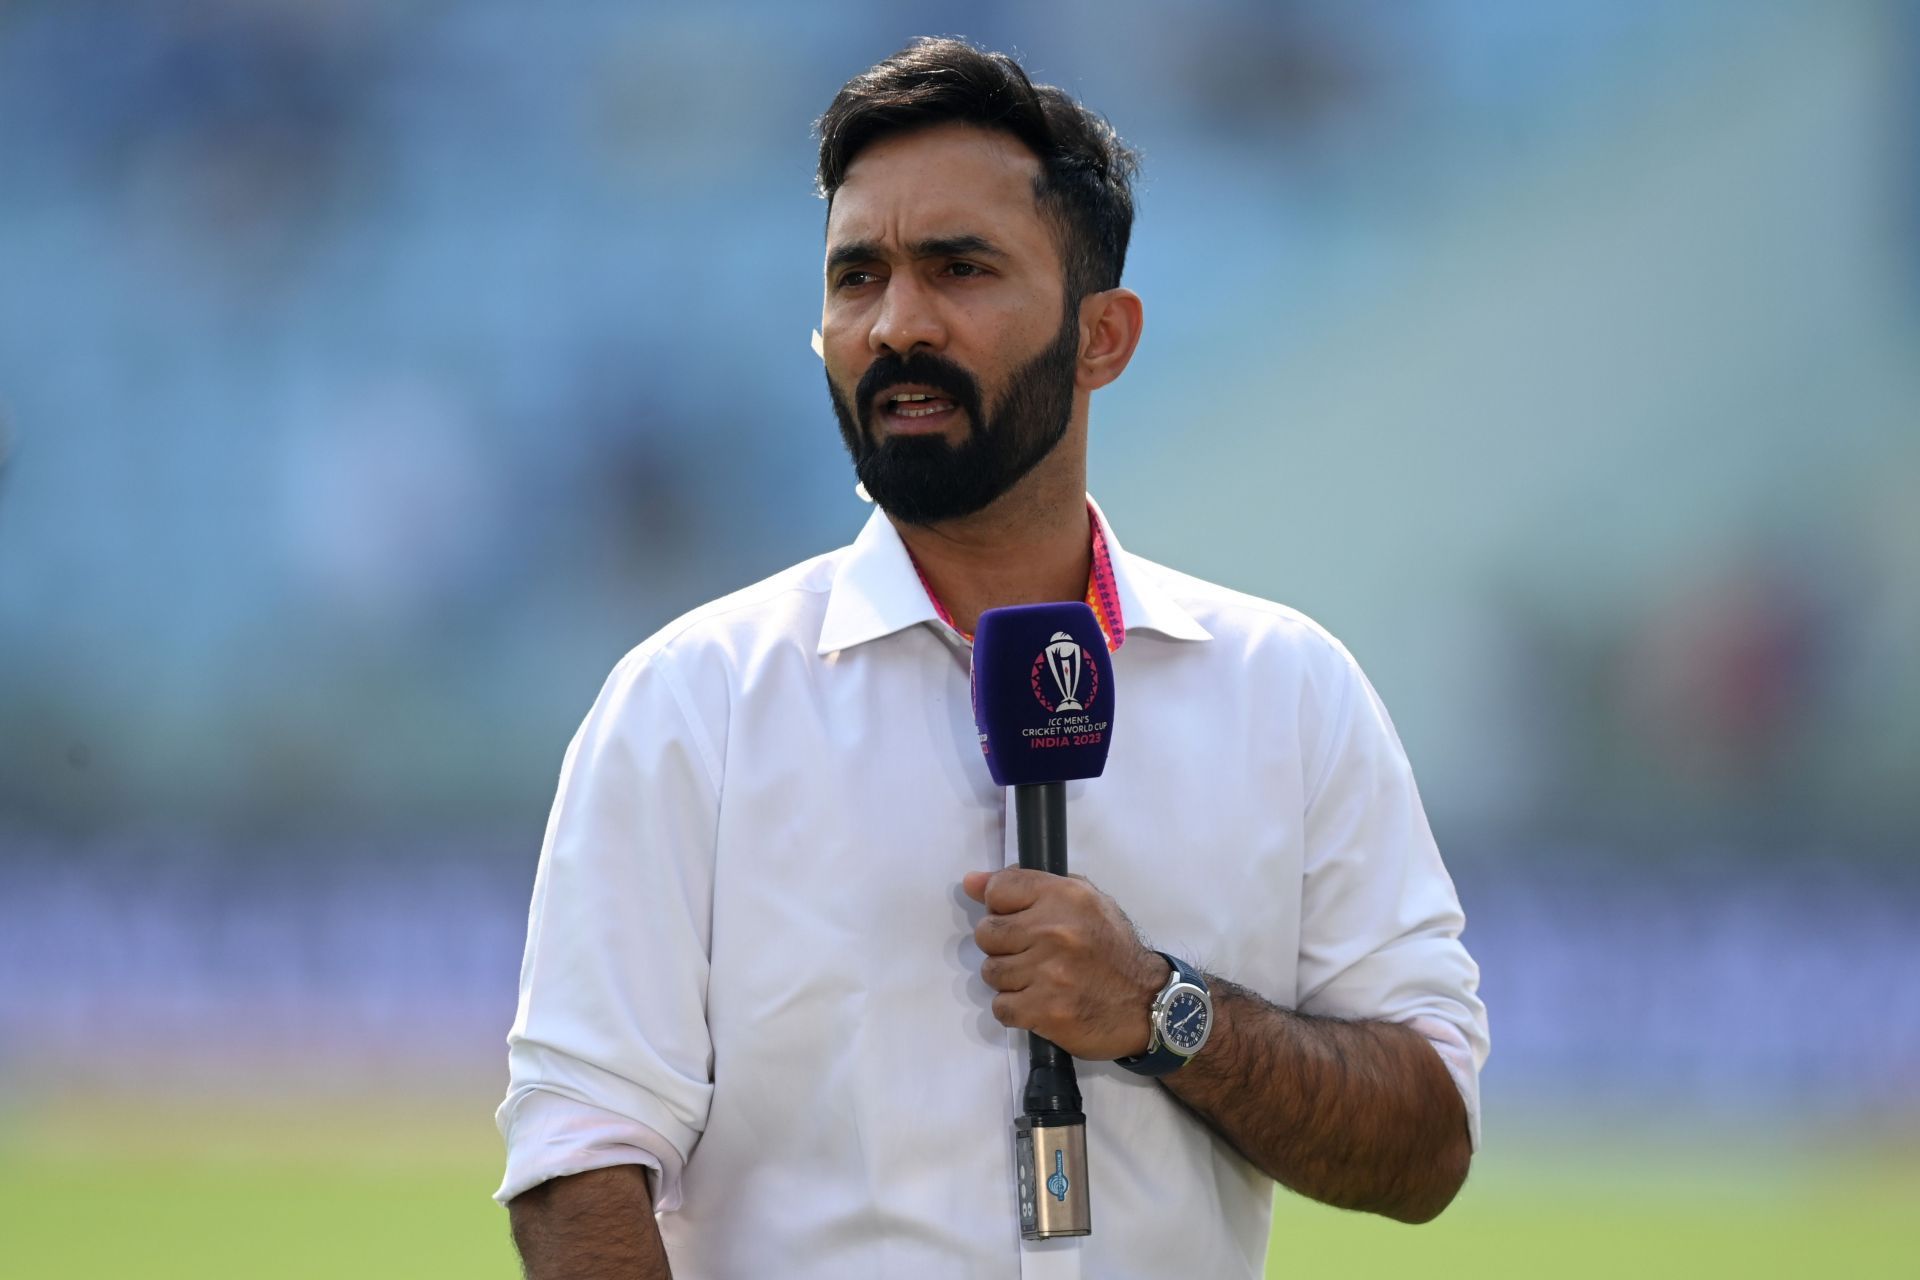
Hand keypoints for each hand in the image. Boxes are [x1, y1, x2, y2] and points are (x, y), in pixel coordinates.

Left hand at [961, 868, 1168, 1060]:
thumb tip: (971, 881)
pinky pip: (1001, 1007)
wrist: (1146, 1003)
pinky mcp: (1044, 1011)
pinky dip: (1015, 1008)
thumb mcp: (1084, 901)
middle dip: (1002, 945)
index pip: (998, 889)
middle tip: (1028, 954)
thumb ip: (1028, 885)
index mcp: (1065, 896)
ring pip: (991, 972)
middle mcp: (1054, 931)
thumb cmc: (1112, 949)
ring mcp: (1048, 973)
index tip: (1016, 919)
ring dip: (1008, 979)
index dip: (1001, 907)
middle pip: (987, 933)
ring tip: (1036, 979)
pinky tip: (1038, 1002)